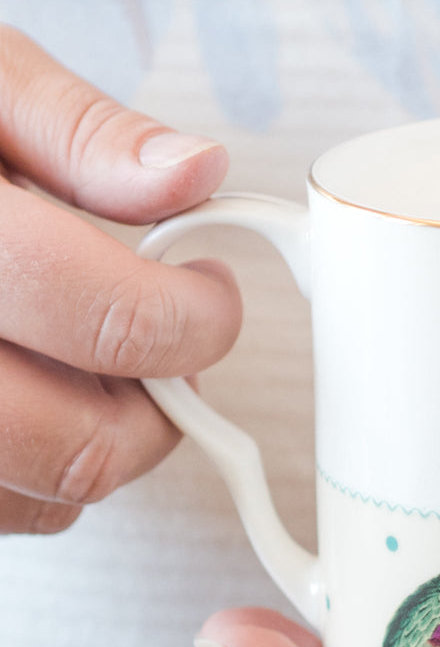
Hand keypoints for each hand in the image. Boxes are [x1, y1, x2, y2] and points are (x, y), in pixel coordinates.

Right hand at [0, 25, 240, 533]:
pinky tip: (37, 392)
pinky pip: (4, 512)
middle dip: (162, 409)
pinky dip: (45, 472)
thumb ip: (83, 134)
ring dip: (106, 441)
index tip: (211, 296)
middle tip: (171, 349)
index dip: (195, 320)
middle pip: (77, 448)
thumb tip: (194, 174)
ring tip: (97, 363)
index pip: (104, 319)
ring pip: (44, 497)